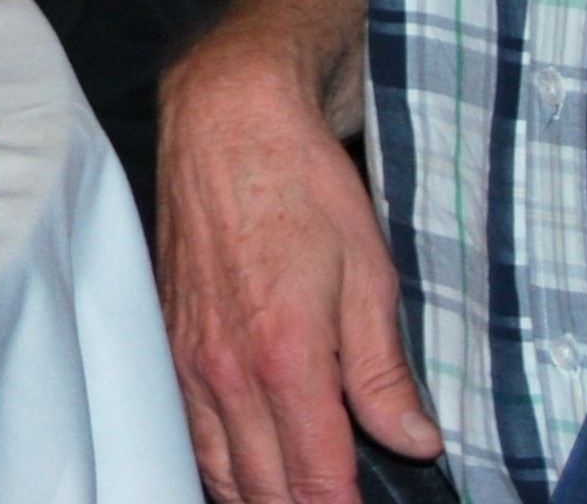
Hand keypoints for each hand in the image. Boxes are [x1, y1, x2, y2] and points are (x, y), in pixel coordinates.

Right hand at [160, 40, 442, 503]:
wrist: (227, 121)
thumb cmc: (301, 183)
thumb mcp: (371, 274)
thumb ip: (385, 371)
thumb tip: (415, 442)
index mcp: (286, 359)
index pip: (318, 482)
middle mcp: (228, 371)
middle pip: (266, 491)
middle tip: (343, 502)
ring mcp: (191, 359)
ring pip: (220, 472)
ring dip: (261, 498)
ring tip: (300, 498)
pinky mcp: (171, 340)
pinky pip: (190, 431)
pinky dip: (221, 467)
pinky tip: (247, 471)